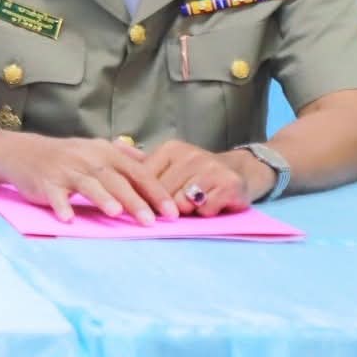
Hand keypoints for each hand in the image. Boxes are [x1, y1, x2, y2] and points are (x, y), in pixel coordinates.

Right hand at [0, 133, 175, 223]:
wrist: (22, 152)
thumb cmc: (64, 156)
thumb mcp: (95, 149)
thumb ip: (124, 156)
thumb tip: (152, 161)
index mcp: (105, 152)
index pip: (136, 171)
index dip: (155, 191)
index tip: (172, 212)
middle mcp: (87, 158)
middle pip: (115, 179)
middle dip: (134, 200)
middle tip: (151, 221)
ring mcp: (65, 169)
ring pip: (88, 184)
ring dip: (101, 198)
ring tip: (115, 213)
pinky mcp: (45, 182)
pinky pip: (54, 194)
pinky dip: (61, 205)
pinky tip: (68, 218)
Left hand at [139, 141, 256, 214]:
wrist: (242, 171)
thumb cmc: (198, 173)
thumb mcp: (169, 164)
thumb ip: (142, 160)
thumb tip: (114, 145)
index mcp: (171, 149)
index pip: (144, 179)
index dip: (146, 196)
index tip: (152, 200)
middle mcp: (191, 155)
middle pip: (163, 194)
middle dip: (169, 205)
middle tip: (183, 199)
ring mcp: (211, 168)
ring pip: (182, 204)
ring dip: (189, 209)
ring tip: (197, 200)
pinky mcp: (229, 184)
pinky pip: (204, 210)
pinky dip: (207, 212)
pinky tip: (213, 202)